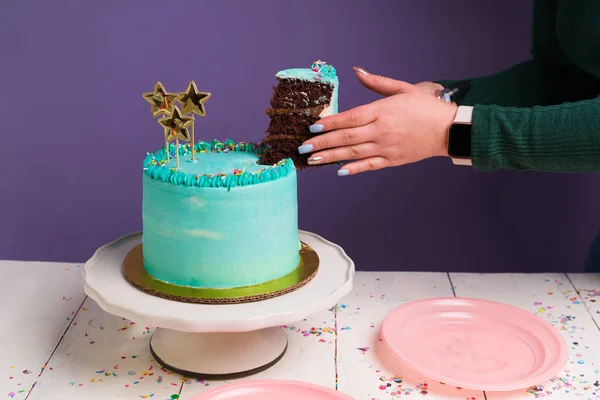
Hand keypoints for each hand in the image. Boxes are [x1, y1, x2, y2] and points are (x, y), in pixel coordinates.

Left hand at [298, 67, 456, 175]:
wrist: (449, 129)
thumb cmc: (426, 107)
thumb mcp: (403, 88)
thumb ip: (377, 82)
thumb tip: (356, 71)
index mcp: (382, 111)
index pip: (350, 117)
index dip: (330, 123)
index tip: (313, 127)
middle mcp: (381, 130)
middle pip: (346, 137)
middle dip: (322, 142)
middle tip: (303, 146)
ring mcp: (386, 147)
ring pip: (354, 153)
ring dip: (331, 157)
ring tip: (313, 160)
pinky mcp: (393, 160)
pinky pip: (369, 165)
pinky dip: (354, 169)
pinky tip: (338, 171)